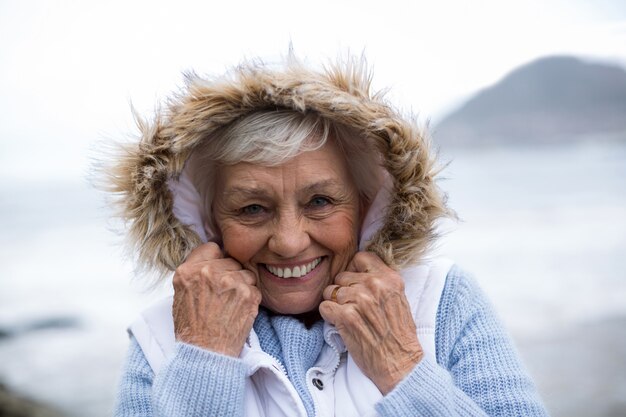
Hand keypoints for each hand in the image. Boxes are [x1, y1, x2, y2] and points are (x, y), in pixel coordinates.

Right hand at [172, 242, 261, 356]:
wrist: (205, 353)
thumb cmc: (192, 329)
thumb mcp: (181, 294)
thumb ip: (195, 273)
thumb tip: (213, 259)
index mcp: (189, 271)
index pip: (212, 248)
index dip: (216, 260)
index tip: (217, 270)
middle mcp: (209, 272)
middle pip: (231, 260)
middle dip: (230, 274)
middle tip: (224, 294)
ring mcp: (231, 282)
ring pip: (246, 272)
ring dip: (242, 285)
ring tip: (231, 303)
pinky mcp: (249, 294)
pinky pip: (255, 287)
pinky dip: (251, 298)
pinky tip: (239, 310)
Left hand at [319, 252, 422, 394]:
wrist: (400, 363)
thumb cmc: (398, 334)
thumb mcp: (398, 298)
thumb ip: (380, 282)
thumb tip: (356, 270)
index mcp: (389, 278)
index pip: (360, 257)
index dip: (354, 270)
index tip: (355, 283)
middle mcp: (374, 285)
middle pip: (342, 276)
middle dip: (343, 291)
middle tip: (353, 307)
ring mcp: (359, 300)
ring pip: (330, 291)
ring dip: (335, 304)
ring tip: (349, 318)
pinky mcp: (346, 316)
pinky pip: (324, 306)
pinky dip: (329, 316)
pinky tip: (341, 324)